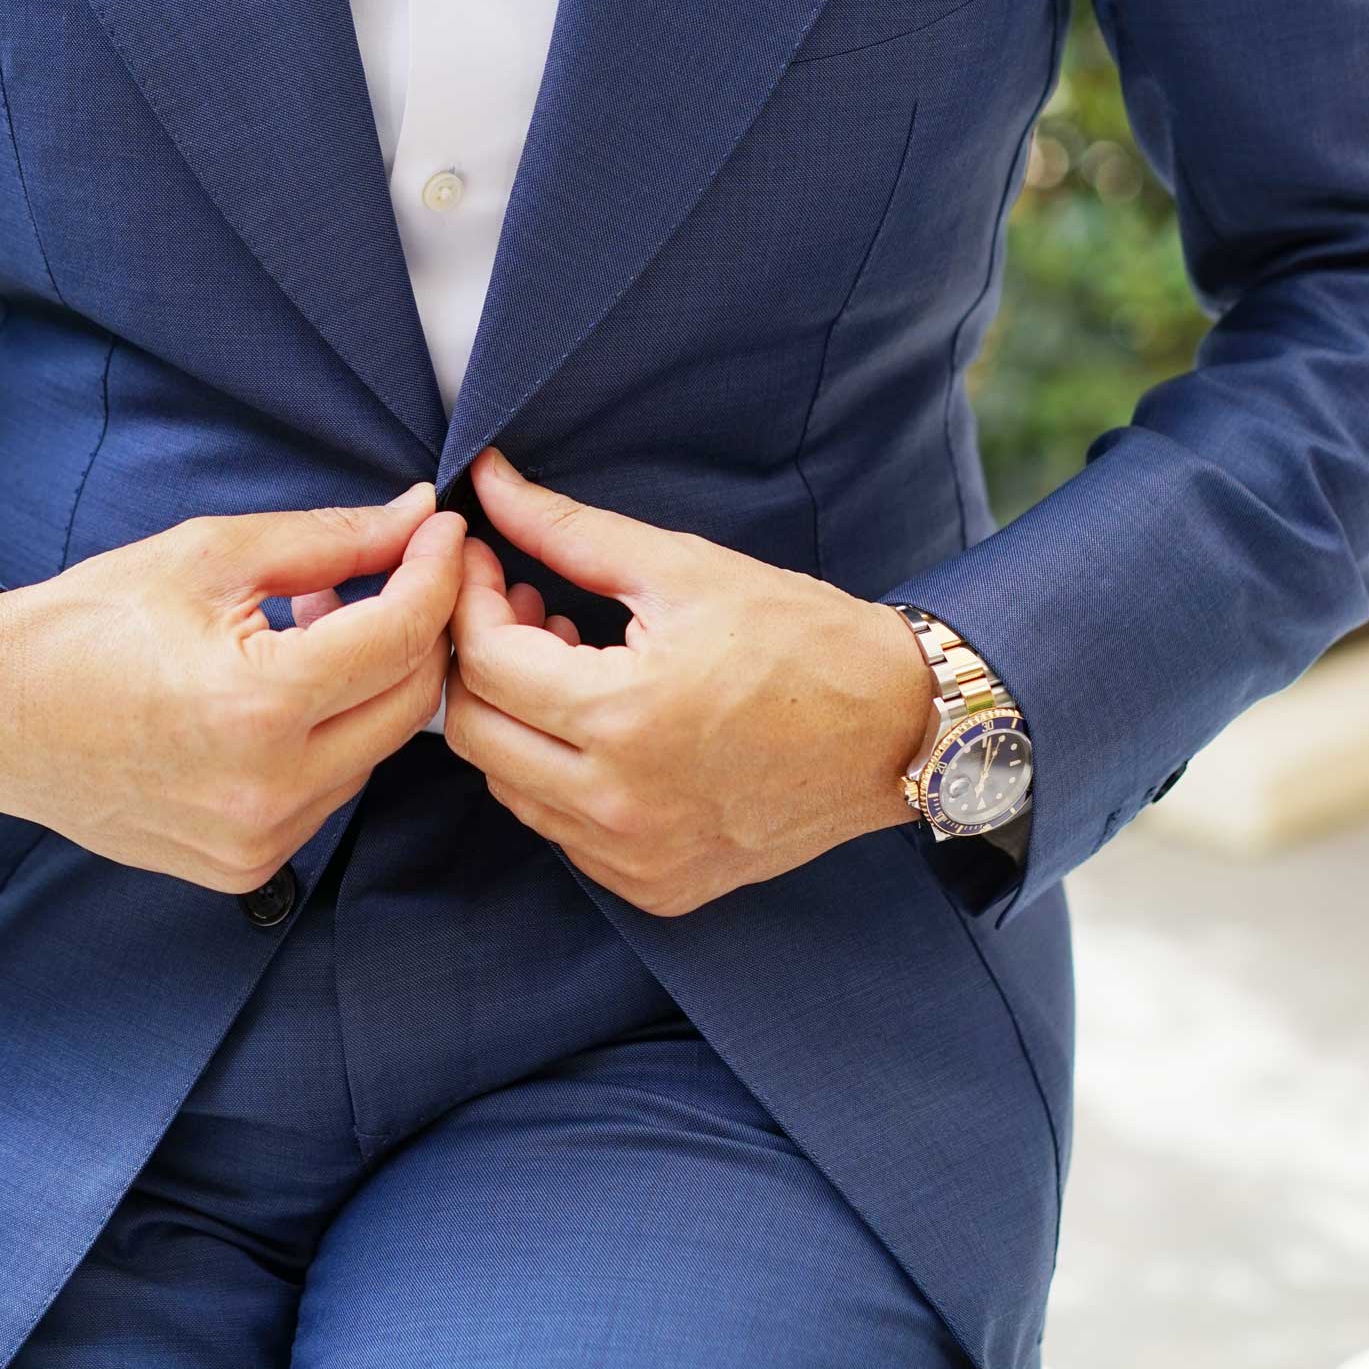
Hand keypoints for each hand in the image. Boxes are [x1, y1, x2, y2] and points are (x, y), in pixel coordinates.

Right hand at [0, 484, 464, 892]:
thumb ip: (329, 538)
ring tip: (313, 623)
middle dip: (418, 627)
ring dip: (371, 681)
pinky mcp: (247, 868)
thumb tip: (417, 516)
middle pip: (411, 701)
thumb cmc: (88, 622)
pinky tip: (285, 687)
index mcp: (258, 706)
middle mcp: (268, 790)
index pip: (401, 633)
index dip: (436, 570)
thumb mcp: (209, 555)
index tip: (441, 529)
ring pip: (377, 749)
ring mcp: (258, 840)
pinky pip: (332, 789)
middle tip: (390, 569)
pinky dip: (332, 732)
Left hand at [443, 447, 933, 915]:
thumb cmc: (800, 636)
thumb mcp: (682, 569)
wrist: (897, 727)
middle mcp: (621, 806)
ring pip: (511, 788)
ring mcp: (637, 858)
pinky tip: (602, 724)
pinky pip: (562, 831)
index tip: (488, 562)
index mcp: (624, 718)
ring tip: (571, 660)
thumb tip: (487, 481)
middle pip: (477, 735)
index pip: (487, 663)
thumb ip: (567, 530)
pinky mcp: (657, 887)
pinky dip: (558, 774)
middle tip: (523, 607)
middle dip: (481, 661)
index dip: (471, 601)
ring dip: (517, 719)